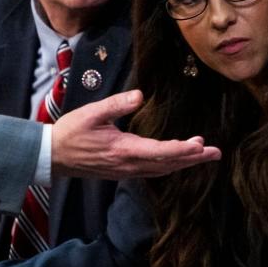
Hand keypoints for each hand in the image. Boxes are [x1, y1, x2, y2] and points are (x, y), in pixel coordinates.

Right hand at [50, 90, 220, 178]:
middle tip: (215, 153)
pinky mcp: (122, 171)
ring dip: (184, 163)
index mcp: (123, 149)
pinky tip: (178, 160)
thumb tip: (140, 95)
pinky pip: (152, 171)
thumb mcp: (92, 113)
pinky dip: (169, 166)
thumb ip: (117, 104)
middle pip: (167, 164)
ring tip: (204, 154)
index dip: (182, 150)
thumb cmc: (71, 132)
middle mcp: (128, 164)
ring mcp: (125, 171)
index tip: (201, 146)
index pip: (160, 152)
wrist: (52, 156)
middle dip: (192, 159)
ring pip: (161, 170)